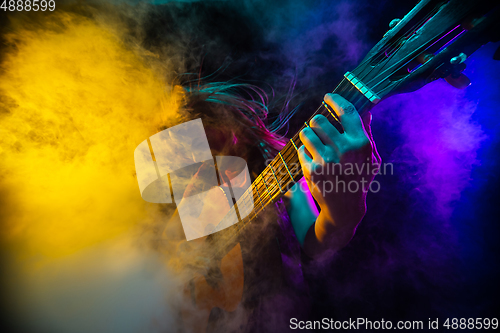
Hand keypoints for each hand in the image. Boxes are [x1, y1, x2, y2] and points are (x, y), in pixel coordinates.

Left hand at [298, 93, 380, 254]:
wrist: (345, 207)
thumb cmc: (360, 178)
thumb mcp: (371, 157)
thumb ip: (367, 133)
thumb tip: (366, 110)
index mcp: (361, 143)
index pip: (346, 111)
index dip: (335, 99)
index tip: (328, 96)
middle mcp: (343, 150)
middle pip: (319, 120)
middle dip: (317, 121)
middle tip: (319, 126)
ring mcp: (326, 160)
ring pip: (306, 133)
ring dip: (308, 135)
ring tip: (314, 142)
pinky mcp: (311, 170)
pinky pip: (301, 150)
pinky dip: (305, 152)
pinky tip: (314, 159)